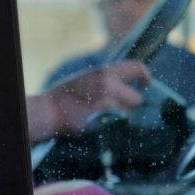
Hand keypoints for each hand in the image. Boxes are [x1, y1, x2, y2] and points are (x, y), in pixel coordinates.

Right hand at [26, 60, 149, 141]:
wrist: (49, 111)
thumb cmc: (65, 96)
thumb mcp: (87, 79)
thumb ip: (107, 80)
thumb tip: (124, 85)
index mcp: (105, 72)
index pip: (137, 68)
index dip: (145, 76)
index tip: (145, 83)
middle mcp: (109, 84)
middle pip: (136, 98)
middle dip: (129, 105)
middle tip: (114, 109)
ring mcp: (108, 102)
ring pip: (128, 114)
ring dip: (119, 118)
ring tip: (101, 118)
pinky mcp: (105, 118)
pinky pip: (118, 125)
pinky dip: (112, 126)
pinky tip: (99, 124)